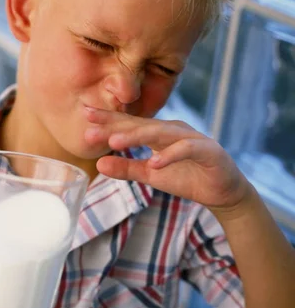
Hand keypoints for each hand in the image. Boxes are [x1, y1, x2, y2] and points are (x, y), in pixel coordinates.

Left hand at [85, 109, 250, 212]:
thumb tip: (98, 165)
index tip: (83, 115)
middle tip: (90, 128)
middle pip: (141, 125)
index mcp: (158, 133)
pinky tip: (154, 163)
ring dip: (137, 137)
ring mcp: (190, 138)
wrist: (224, 191)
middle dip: (115, 126)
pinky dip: (170, 155)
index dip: (107, 120)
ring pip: (161, 133)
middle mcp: (173, 130)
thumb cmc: (187, 178)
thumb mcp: (152, 175)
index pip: (129, 124)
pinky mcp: (207, 151)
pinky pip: (186, 149)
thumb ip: (128, 169)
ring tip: (114, 142)